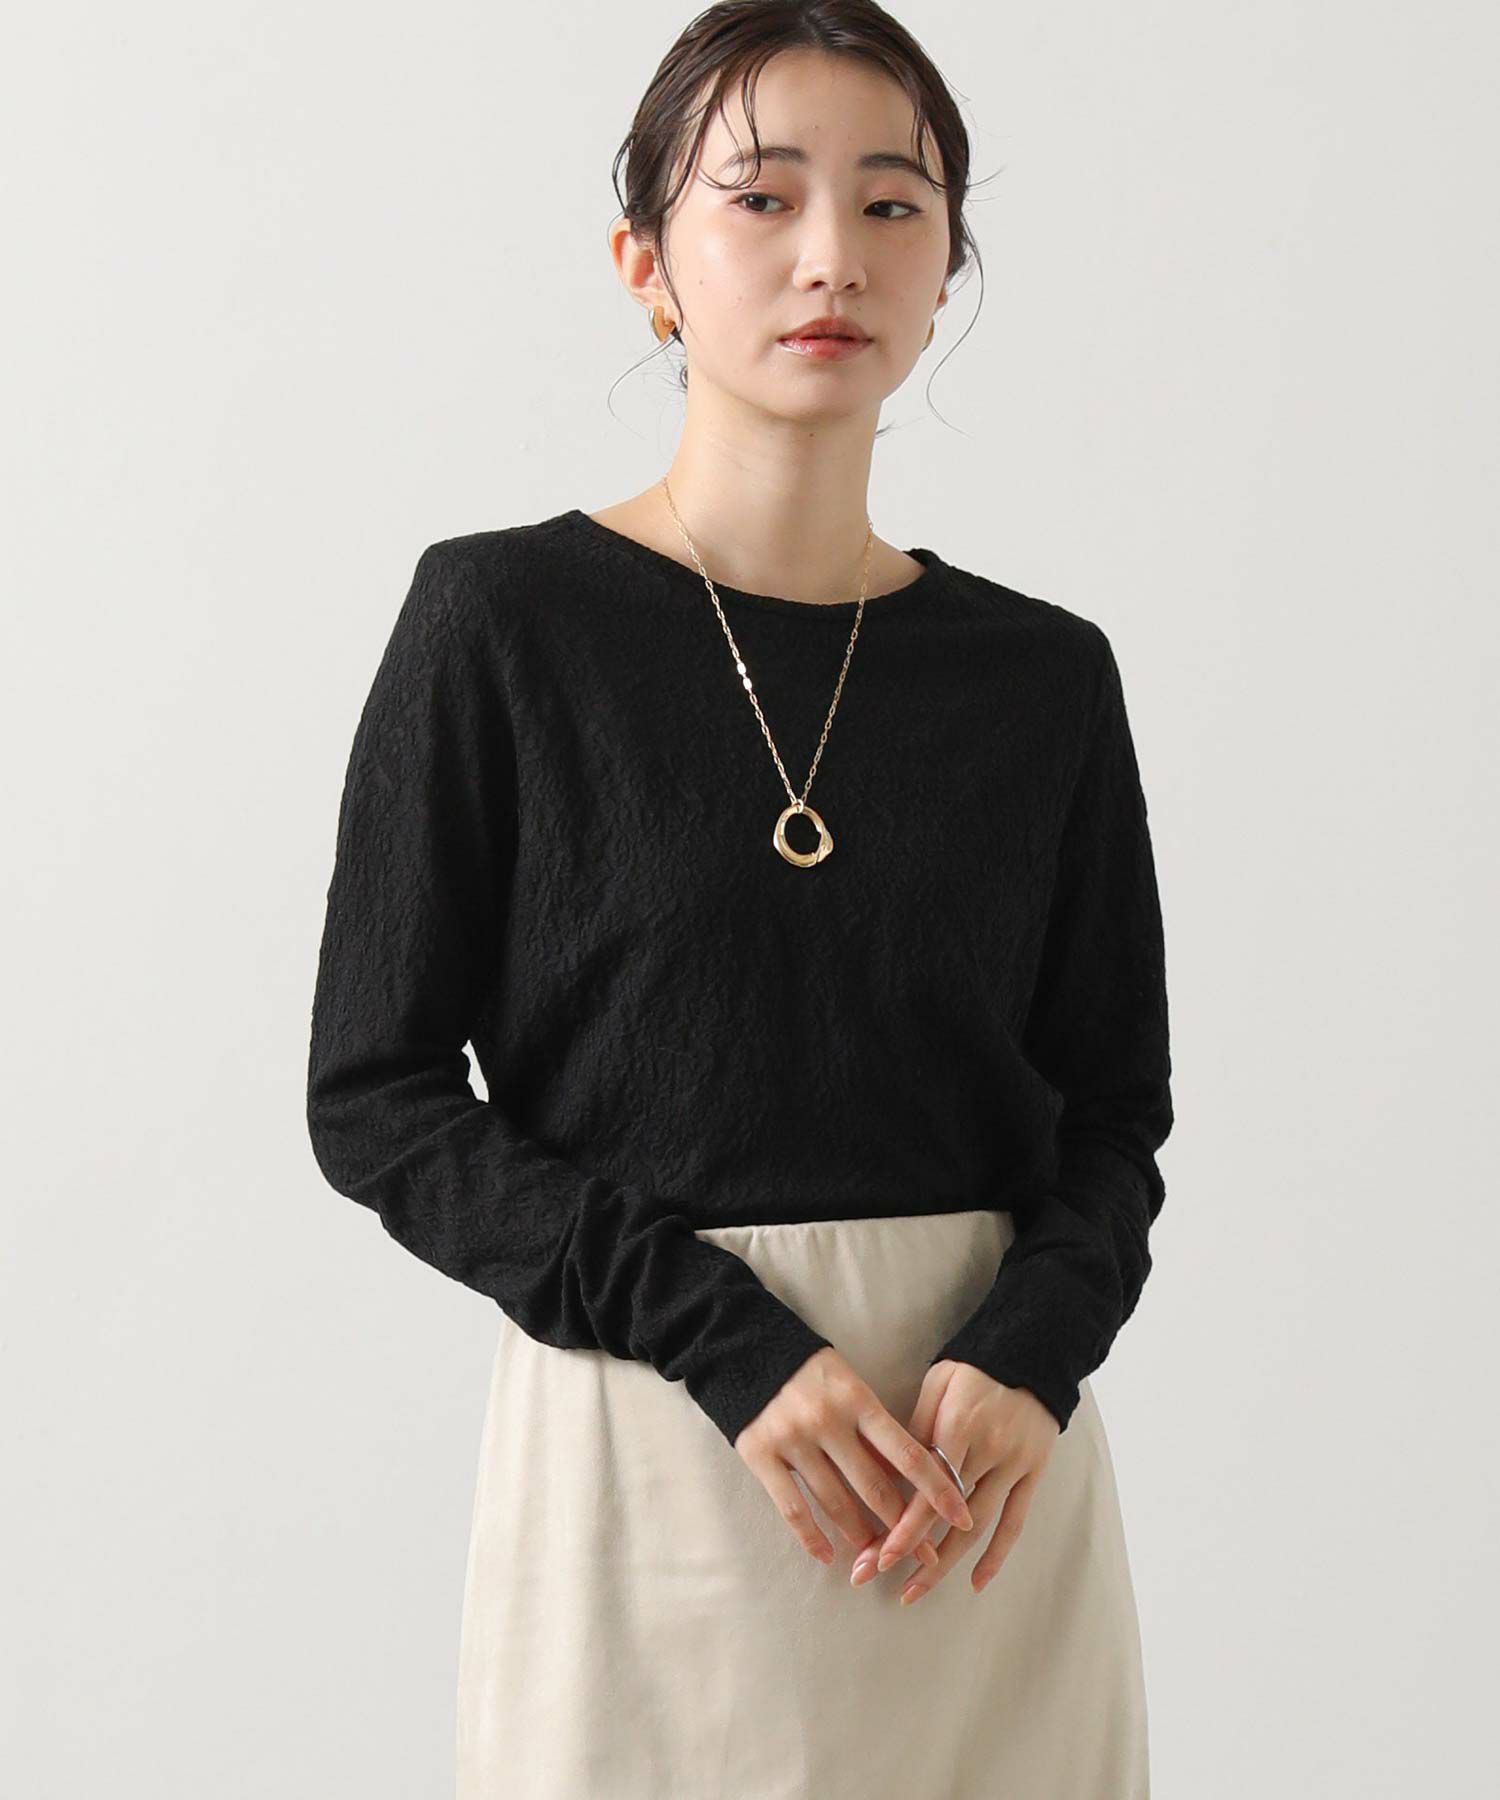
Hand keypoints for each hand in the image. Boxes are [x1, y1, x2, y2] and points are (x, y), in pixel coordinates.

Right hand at [734, 1346, 975, 1577]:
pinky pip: (792, 1508)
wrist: (745, 1349)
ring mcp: (792, 1439)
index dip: (937, 1488)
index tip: (962, 1516)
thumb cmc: (812, 1374)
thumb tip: (908, 1484)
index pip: (907, 1452)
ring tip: (877, 1555)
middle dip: (905, 1527)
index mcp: (857, 1399)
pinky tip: (827, 1555)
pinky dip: (811, 1538)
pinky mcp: (760, 1455)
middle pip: (875, 1487)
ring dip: (861, 1535)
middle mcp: (828, 1421)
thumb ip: (873, 1433)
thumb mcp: (850, 1388)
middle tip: (927, 1554)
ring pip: (836, 1503)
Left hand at [865, 1360, 1058, 1604]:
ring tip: (917, 1590)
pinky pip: (1016, 1521)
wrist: (1030, 1353)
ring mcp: (1013, 1466)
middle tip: (886, 1584)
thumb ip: (916, 1427)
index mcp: (958, 1427)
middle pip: (949, 1515)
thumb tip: (889, 1468)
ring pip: (979, 1526)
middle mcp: (987, 1451)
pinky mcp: (1033, 1474)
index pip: (926, 1489)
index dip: (903, 1526)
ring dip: (948, 1563)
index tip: (879, 1557)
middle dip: (917, 1554)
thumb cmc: (973, 1369)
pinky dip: (998, 1555)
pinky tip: (977, 1583)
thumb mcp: (937, 1384)